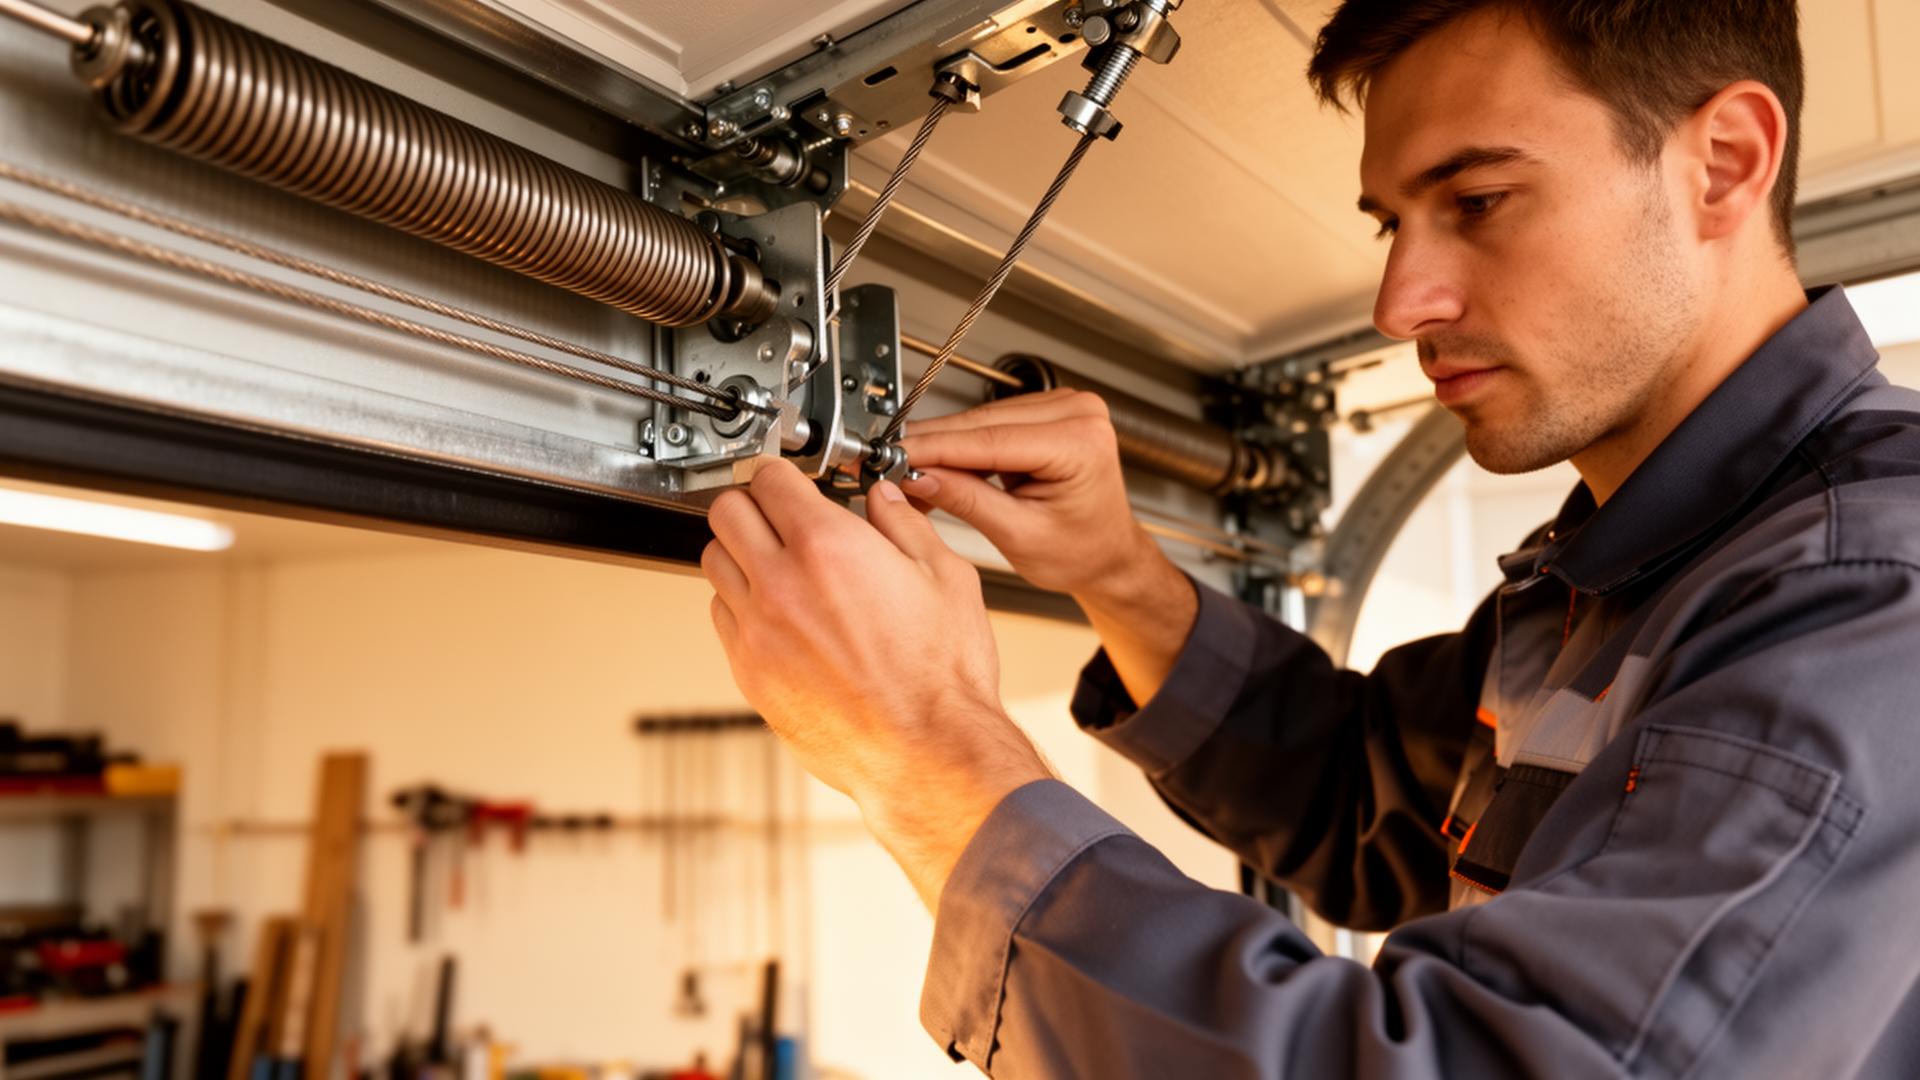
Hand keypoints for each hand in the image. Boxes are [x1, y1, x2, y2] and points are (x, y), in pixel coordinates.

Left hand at [702, 459, 1051, 908]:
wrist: (925, 753)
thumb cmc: (941, 679)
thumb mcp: (946, 578)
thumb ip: (906, 527)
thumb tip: (885, 502)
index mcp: (829, 548)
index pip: (769, 480)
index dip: (782, 473)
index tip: (789, 479)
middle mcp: (781, 584)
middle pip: (727, 512)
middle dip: (753, 504)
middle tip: (777, 513)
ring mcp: (757, 631)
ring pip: (715, 564)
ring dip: (741, 552)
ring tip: (776, 562)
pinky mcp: (750, 672)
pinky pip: (722, 617)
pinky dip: (741, 603)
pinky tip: (777, 611)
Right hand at [899, 391, 1198, 704]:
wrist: (1106, 553)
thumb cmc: (1081, 551)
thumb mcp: (1018, 535)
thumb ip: (967, 500)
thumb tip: (919, 475)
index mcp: (1081, 443)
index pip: (991, 440)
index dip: (936, 448)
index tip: (896, 455)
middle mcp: (1078, 414)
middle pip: (984, 423)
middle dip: (934, 445)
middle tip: (892, 464)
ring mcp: (1066, 406)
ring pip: (982, 419)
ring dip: (944, 444)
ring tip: (912, 472)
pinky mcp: (1048, 411)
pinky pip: (993, 420)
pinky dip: (964, 443)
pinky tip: (941, 463)